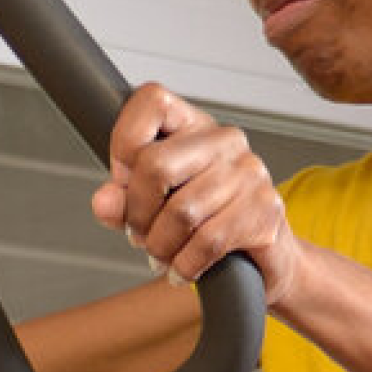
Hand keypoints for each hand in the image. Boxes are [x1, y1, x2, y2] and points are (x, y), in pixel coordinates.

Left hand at [96, 84, 297, 302]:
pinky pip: (207, 241)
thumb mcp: (157, 210)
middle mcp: (225, 140)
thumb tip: (104, 203)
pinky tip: (182, 270)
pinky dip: (185, 264)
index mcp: (195, 126)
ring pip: (181, 211)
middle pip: (156, 164)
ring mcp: (249, 172)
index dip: (124, 142)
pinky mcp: (265, 209)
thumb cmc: (210, 227)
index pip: (152, 101)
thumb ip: (125, 202)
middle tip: (139, 236)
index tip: (121, 180)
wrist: (267, 263)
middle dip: (137, 212)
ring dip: (160, 246)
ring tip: (162, 257)